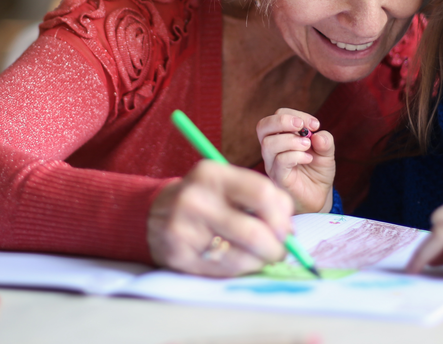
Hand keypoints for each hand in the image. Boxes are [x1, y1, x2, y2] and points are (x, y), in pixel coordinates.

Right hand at [147, 161, 292, 275]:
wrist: (153, 214)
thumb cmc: (203, 200)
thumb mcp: (225, 186)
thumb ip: (258, 200)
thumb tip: (289, 231)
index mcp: (212, 173)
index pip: (262, 192)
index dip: (282, 216)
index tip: (285, 228)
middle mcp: (196, 198)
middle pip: (255, 231)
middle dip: (276, 247)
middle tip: (278, 250)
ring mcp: (184, 228)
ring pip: (243, 256)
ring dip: (260, 261)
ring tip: (259, 256)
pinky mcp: (180, 254)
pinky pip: (225, 269)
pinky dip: (241, 268)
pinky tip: (237, 260)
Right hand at [257, 108, 334, 213]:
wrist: (318, 197)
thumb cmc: (317, 172)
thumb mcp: (326, 153)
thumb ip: (325, 142)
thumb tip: (318, 133)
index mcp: (281, 137)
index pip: (278, 116)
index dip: (295, 115)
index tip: (315, 124)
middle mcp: (272, 150)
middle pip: (263, 126)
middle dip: (283, 121)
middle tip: (302, 127)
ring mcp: (272, 164)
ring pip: (269, 144)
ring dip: (291, 140)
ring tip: (307, 146)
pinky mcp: (278, 178)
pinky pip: (280, 162)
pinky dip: (296, 155)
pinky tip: (309, 159)